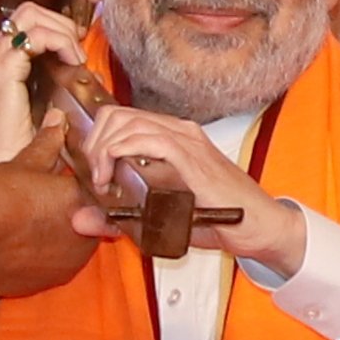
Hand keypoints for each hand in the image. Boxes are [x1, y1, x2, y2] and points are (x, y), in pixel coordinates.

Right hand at [0, 4, 85, 166]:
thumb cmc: (16, 152)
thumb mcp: (39, 112)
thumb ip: (51, 88)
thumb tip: (75, 73)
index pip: (25, 23)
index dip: (55, 26)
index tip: (75, 45)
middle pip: (27, 11)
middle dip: (60, 21)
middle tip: (78, 45)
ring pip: (30, 15)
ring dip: (62, 29)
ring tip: (76, 55)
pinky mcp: (1, 73)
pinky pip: (34, 37)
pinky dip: (60, 41)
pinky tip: (72, 61)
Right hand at [0, 115, 102, 300]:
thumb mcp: (21, 164)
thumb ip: (47, 144)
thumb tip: (56, 125)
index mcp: (83, 202)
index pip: (98, 186)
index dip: (82, 179)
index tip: (67, 177)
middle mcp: (84, 235)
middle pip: (91, 216)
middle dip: (74, 206)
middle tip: (47, 196)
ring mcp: (69, 262)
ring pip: (76, 240)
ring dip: (63, 230)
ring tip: (33, 217)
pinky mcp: (50, 281)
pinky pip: (58, 262)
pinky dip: (48, 251)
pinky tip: (26, 238)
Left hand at [77, 103, 308, 274]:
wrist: (259, 225)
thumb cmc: (216, 217)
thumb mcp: (157, 217)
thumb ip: (117, 217)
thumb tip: (79, 219)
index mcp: (170, 136)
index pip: (119, 117)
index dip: (93, 137)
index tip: (87, 168)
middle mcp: (178, 130)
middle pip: (116, 114)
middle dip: (92, 142)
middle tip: (92, 176)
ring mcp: (186, 140)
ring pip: (127, 122)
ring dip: (103, 149)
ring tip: (100, 179)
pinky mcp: (192, 156)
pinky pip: (148, 139)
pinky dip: (121, 152)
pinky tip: (113, 175)